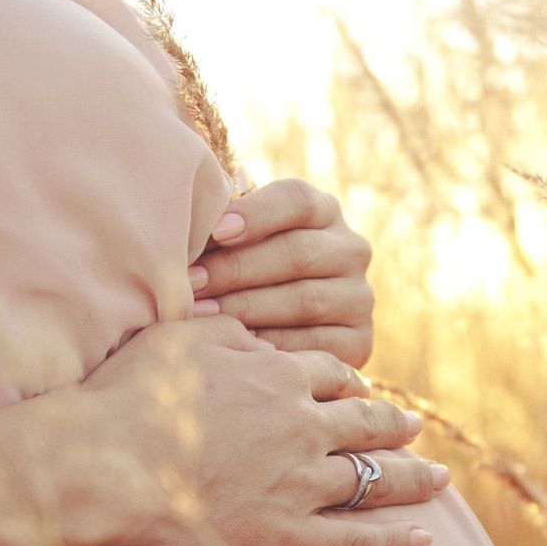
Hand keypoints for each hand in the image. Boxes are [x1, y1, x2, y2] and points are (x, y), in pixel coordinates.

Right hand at [69, 316, 449, 545]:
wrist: (107, 468)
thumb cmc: (131, 400)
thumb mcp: (180, 340)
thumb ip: (229, 331)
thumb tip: (259, 334)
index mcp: (279, 379)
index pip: (331, 376)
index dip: (350, 385)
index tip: (361, 392)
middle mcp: (303, 429)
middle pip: (366, 425)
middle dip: (396, 425)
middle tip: (415, 427)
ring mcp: (301, 487)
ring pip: (374, 480)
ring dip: (411, 479)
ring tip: (437, 480)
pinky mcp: (288, 539)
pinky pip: (355, 541)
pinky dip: (394, 541)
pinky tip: (423, 540)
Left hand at [187, 178, 375, 368]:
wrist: (285, 334)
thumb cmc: (244, 274)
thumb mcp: (239, 242)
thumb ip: (223, 228)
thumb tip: (187, 221)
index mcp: (324, 212)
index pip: (297, 200)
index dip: (257, 213)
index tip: (216, 231)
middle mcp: (351, 250)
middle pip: (297, 253)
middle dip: (237, 268)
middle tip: (191, 283)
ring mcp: (359, 298)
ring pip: (305, 299)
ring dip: (247, 307)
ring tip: (202, 314)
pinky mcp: (360, 342)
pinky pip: (314, 344)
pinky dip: (271, 344)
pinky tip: (235, 345)